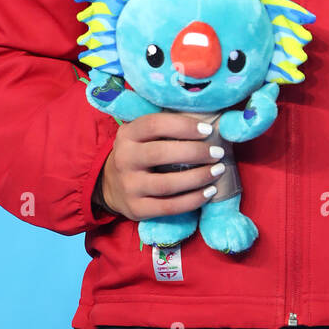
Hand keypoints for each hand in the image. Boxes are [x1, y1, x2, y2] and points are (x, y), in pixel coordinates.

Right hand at [97, 112, 226, 220]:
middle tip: (218, 152)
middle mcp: (124, 159)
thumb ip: (164, 127)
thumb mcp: (140, 134)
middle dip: (195, 152)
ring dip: (198, 177)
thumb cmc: (138, 153)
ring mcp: (129, 186)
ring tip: (218, 170)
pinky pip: (169, 207)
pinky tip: (209, 192)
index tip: (208, 130)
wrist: (110, 185)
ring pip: (167, 184)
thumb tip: (206, 119)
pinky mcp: (136, 209)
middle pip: (161, 153)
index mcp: (127, 135)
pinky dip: (193, 200)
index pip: (155, 125)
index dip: (184, 126)